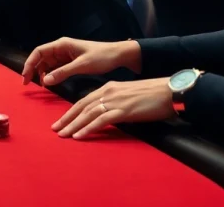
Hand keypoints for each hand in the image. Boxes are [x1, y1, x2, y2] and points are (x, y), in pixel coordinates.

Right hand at [21, 38, 141, 85]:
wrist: (117, 56)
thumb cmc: (101, 57)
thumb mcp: (81, 65)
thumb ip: (62, 73)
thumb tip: (44, 81)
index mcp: (61, 44)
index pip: (39, 52)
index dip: (29, 63)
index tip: (26, 77)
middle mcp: (60, 48)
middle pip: (40, 58)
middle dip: (33, 69)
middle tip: (28, 84)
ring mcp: (65, 55)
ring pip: (47, 64)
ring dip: (42, 73)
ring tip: (43, 86)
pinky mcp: (70, 62)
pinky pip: (55, 68)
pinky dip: (51, 75)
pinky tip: (51, 83)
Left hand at [51, 78, 174, 139]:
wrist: (168, 91)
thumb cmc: (151, 94)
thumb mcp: (127, 95)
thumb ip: (114, 102)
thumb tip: (105, 113)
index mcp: (108, 88)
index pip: (84, 100)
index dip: (71, 111)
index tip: (61, 120)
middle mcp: (108, 93)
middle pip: (81, 107)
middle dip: (67, 119)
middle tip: (55, 129)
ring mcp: (115, 101)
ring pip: (88, 114)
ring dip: (73, 126)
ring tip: (63, 135)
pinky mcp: (123, 111)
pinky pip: (101, 121)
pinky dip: (88, 128)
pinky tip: (79, 136)